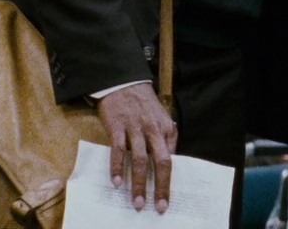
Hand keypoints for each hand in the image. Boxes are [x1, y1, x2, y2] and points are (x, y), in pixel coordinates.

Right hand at [98, 83, 176, 212]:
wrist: (123, 82)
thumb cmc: (142, 104)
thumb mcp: (160, 118)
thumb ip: (164, 139)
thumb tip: (167, 163)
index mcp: (166, 129)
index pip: (170, 159)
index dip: (169, 181)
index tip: (166, 199)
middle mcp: (153, 130)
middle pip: (160, 162)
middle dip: (160, 187)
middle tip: (157, 206)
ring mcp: (135, 128)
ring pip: (140, 160)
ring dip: (138, 183)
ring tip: (137, 201)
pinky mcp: (117, 127)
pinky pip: (118, 150)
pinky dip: (117, 167)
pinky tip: (117, 182)